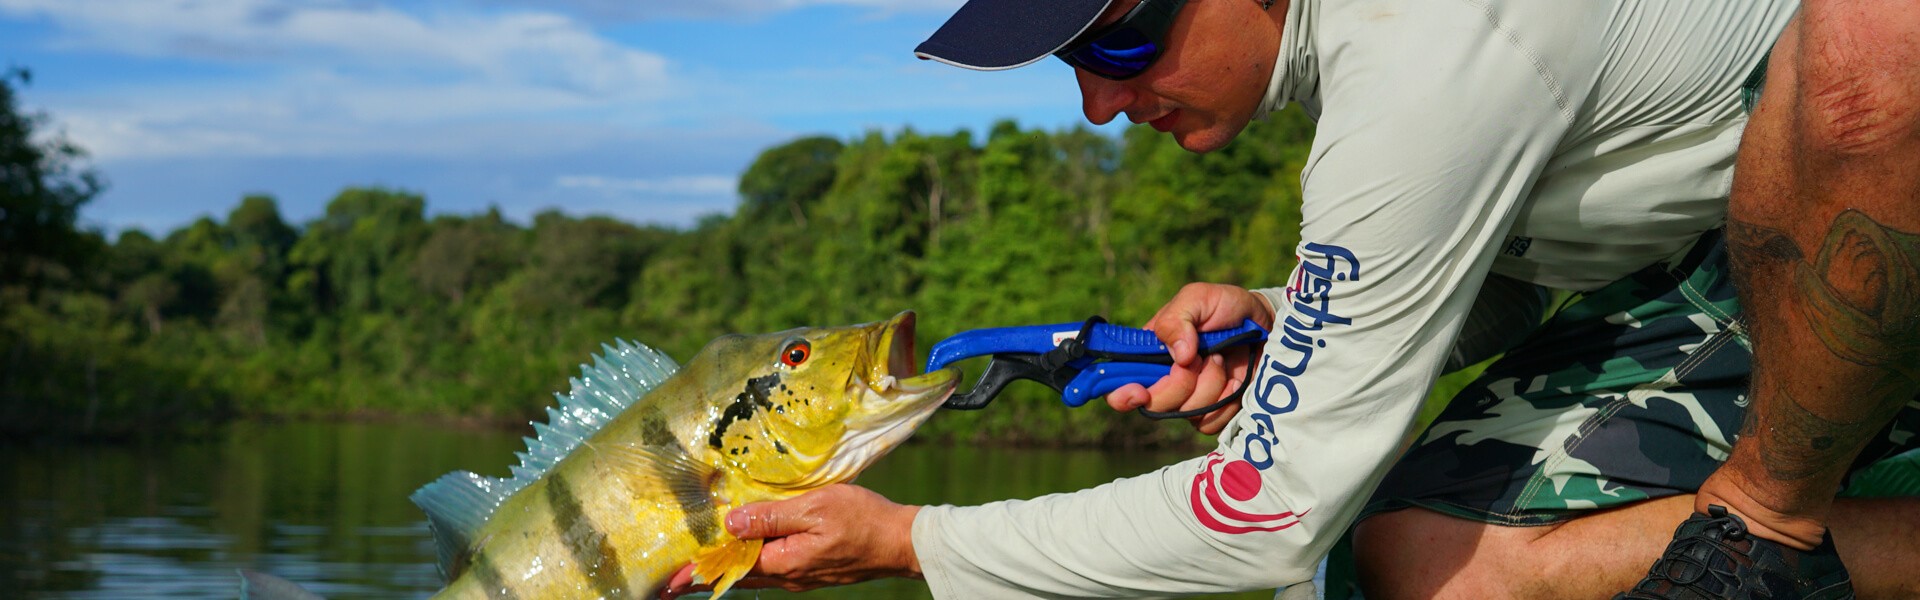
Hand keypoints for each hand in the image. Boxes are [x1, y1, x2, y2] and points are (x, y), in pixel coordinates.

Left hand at [658, 484, 920, 598]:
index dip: (697, 573)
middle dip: (703, 578)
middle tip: (671, 582)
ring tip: (699, 568)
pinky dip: (749, 564)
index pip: (728, 569)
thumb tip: (730, 522)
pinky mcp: (811, 569)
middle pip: (735, 577)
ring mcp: (800, 575)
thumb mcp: (815, 509)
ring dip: (724, 571)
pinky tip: (744, 554)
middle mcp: (787, 576)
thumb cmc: (862, 520)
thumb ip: (771, 516)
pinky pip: (770, 569)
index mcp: (782, 562)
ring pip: (752, 574)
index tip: (667, 582)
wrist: (901, 542)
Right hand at [1106, 283, 1277, 433]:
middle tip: (1202, 357)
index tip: (1139, 391)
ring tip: (1223, 360)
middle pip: (1155, 404)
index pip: (1118, 386)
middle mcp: (1165, 381)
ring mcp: (1190, 400)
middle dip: (1181, 382)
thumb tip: (1178, 356)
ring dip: (1211, 385)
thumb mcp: (1197, 298)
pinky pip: (1212, 424)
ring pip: (1187, 414)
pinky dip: (1227, 402)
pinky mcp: (1215, 413)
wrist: (1266, 323)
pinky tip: (1236, 381)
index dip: (1122, 395)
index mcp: (1150, 355)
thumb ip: (1177, 319)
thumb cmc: (1227, 306)